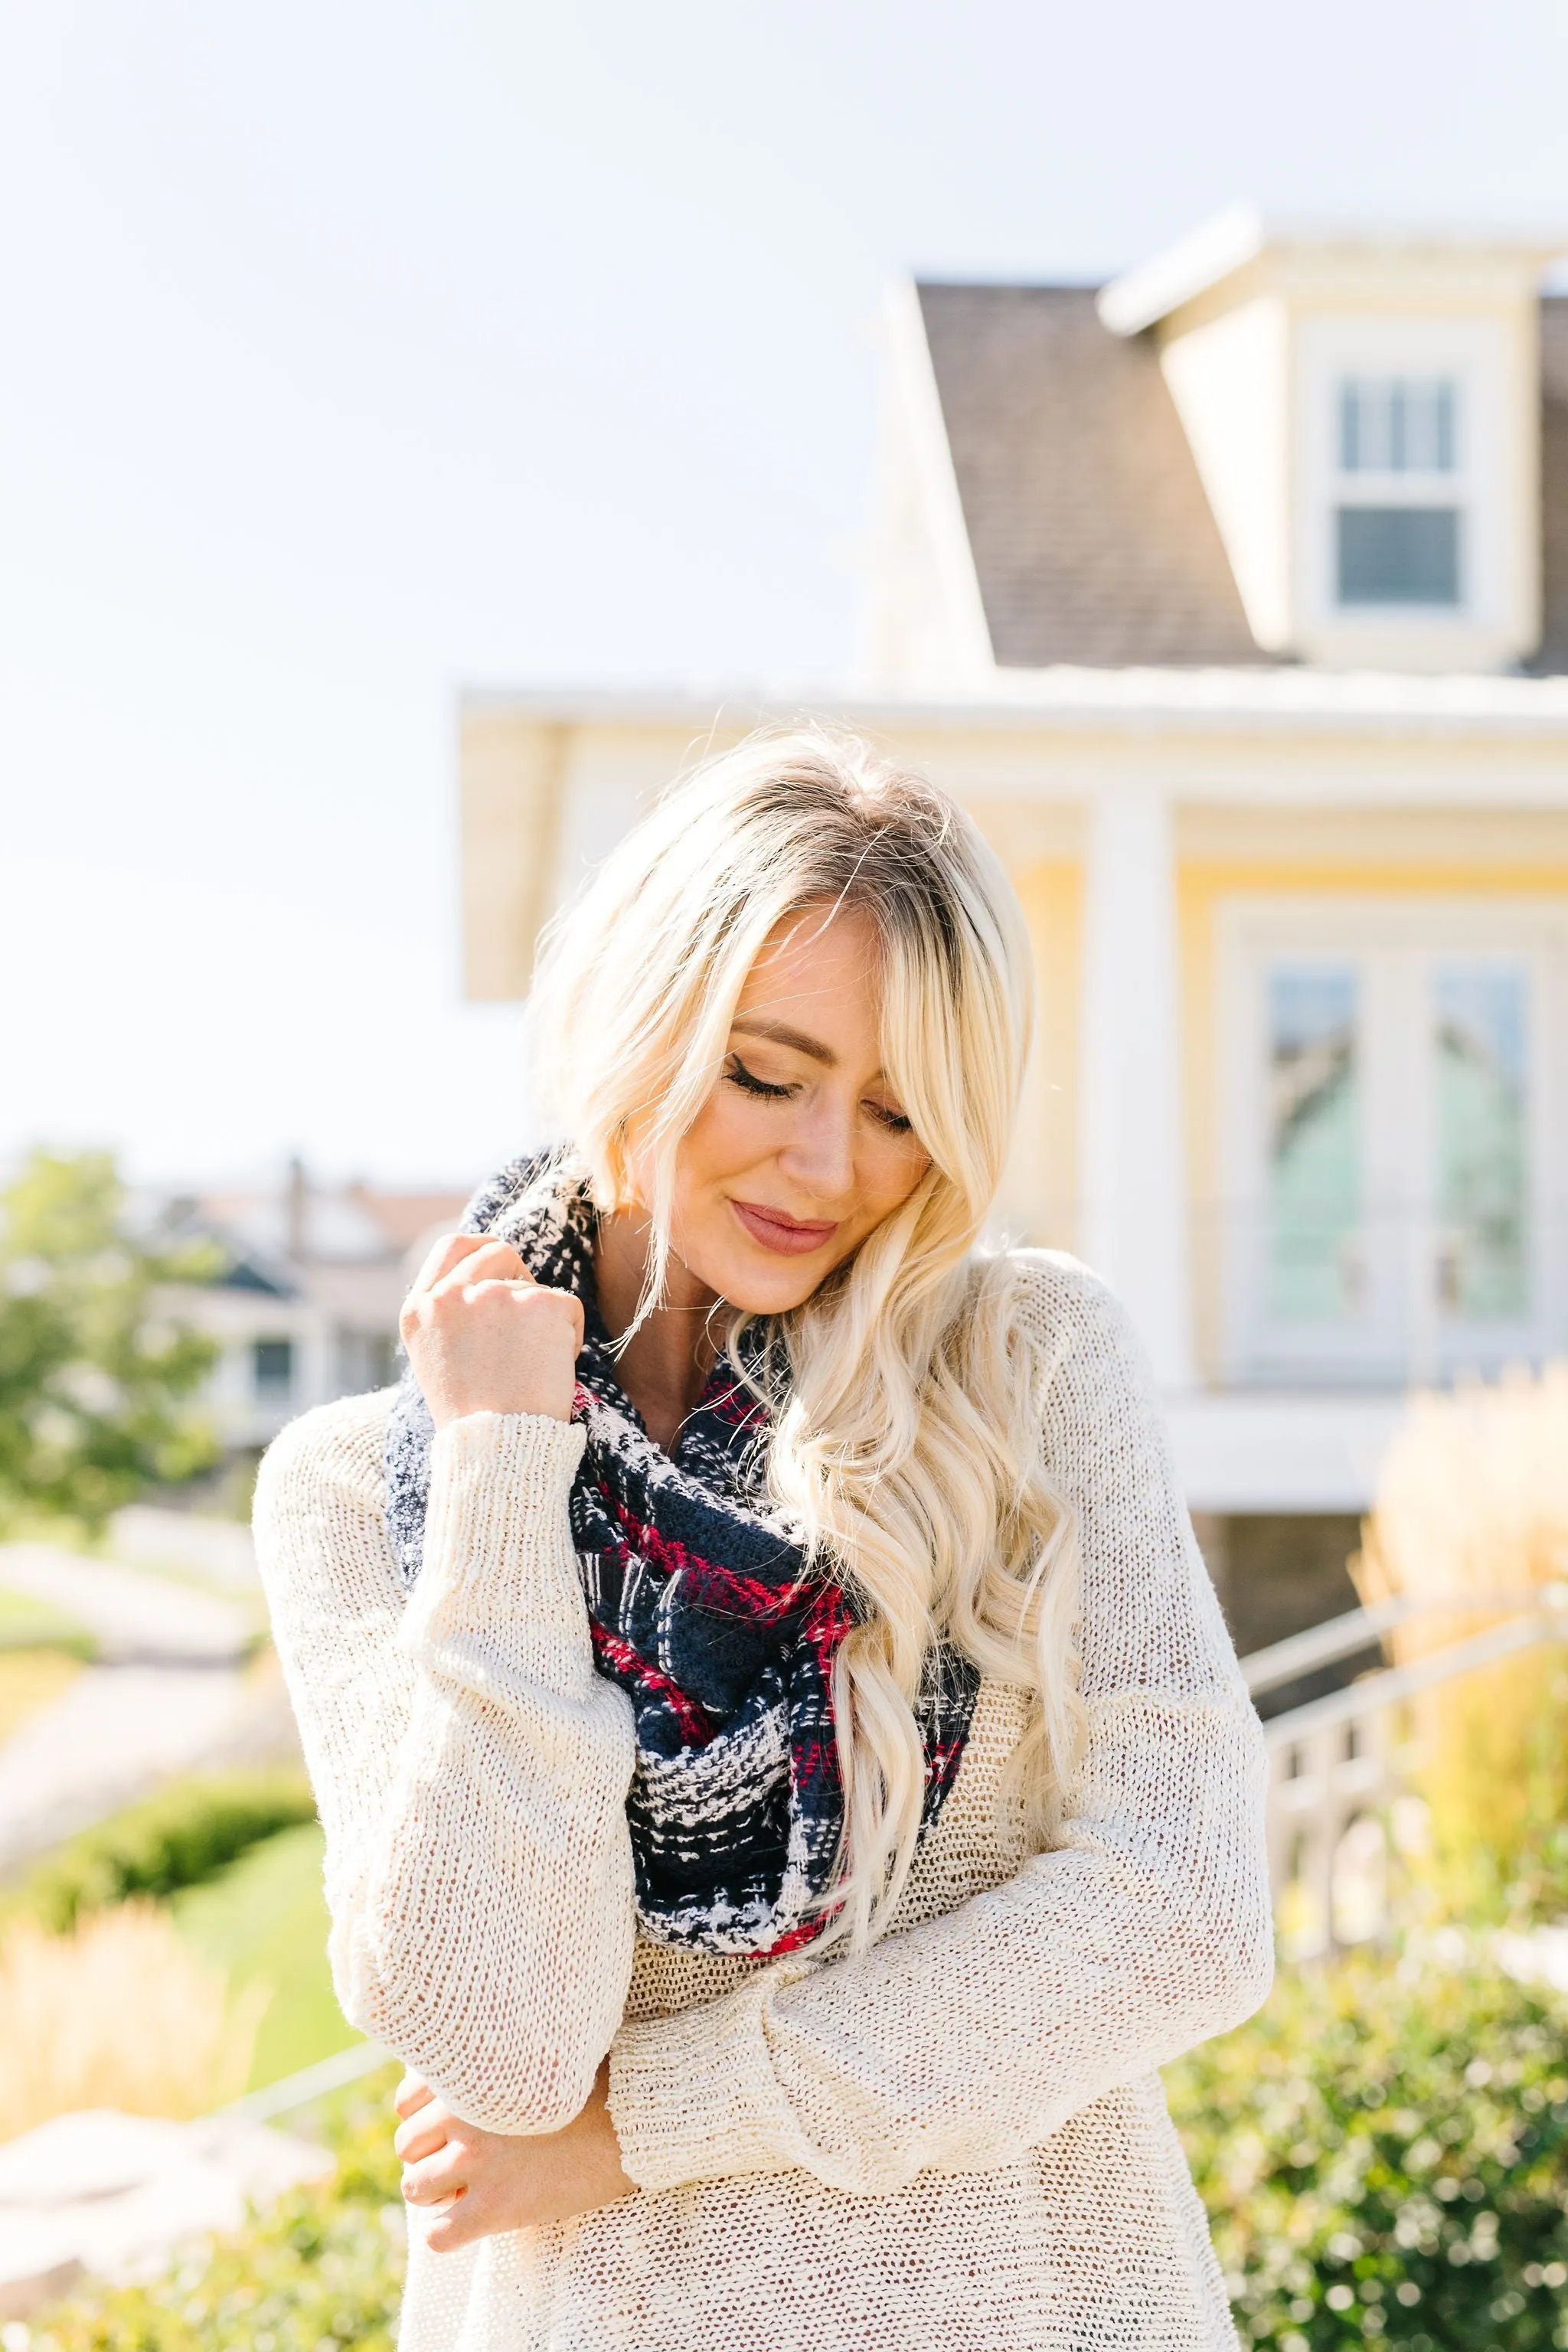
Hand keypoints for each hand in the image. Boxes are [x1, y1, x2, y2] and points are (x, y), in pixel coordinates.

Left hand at [393, 2064, 635, 2250]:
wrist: (633, 2121)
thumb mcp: (532, 2055)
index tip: (449, 2125)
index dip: (423, 2116)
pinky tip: (472, 2220)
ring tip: (467, 2188)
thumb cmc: (591, 2081)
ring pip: (415, 2187)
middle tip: (462, 2160)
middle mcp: (462, 2115)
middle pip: (407, 2145)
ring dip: (435, 2191)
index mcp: (469, 2074)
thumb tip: (449, 2072)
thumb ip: (487, 2060)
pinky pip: (438, 2235)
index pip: (406, 2101)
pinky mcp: (494, 2208)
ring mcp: (476, 2163)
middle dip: (429, 2154)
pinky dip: (447, 2233)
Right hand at [400, 1233, 584, 1429]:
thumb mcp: (436, 1360)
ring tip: (530, 1370)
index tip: (501, 1259)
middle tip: (529, 1321)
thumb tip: (484, 1284)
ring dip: (542, 1321)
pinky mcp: (540, 1303)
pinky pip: (567, 1305)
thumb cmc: (473, 1419)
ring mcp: (495, 1295)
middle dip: (520, 1277)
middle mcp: (451, 1295)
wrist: (498, 1451)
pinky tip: (551, 1371)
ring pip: (535, 1287)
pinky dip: (570, 1334)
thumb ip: (450, 1316)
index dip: (481, 1249)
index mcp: (419, 1310)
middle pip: (498, 1253)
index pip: (452, 1247)